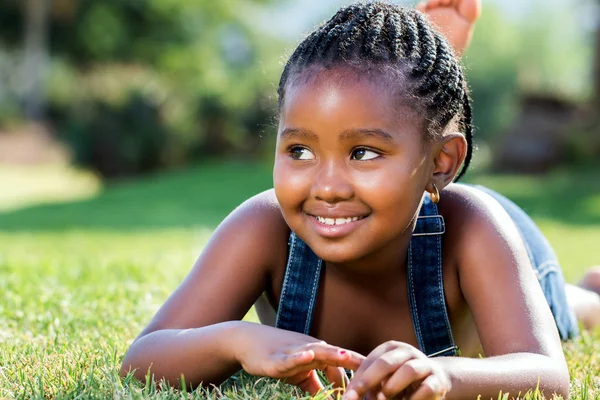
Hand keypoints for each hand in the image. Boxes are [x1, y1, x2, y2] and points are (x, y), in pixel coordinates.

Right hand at [231, 322, 363, 395]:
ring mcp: (295, 351)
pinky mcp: (277, 357)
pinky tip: (309, 355)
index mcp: (318, 353)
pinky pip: (291, 357)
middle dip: (355, 363)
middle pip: (337, 354)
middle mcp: (310, 348)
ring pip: (318, 352)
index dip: (359, 373)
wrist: (246, 341)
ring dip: (334, 355)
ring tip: (349, 357)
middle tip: (375, 372)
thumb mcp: (297, 372)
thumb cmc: (274, 355)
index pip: (344, 363)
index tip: (377, 383)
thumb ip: (313, 383)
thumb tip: (325, 396)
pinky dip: (300, 356)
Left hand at [343, 341, 450, 399]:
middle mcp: (407, 352)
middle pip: (386, 363)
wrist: (436, 379)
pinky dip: (413, 399)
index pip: (370, 361)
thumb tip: (349, 397)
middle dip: (369, 382)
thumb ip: (368, 384)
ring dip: (392, 387)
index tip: (348, 397)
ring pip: (408, 371)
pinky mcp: (438, 380)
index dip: (357, 380)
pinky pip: (426, 388)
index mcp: (390, 348)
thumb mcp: (383, 377)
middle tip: (356, 398)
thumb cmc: (400, 380)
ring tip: (382, 399)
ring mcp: (424, 364)